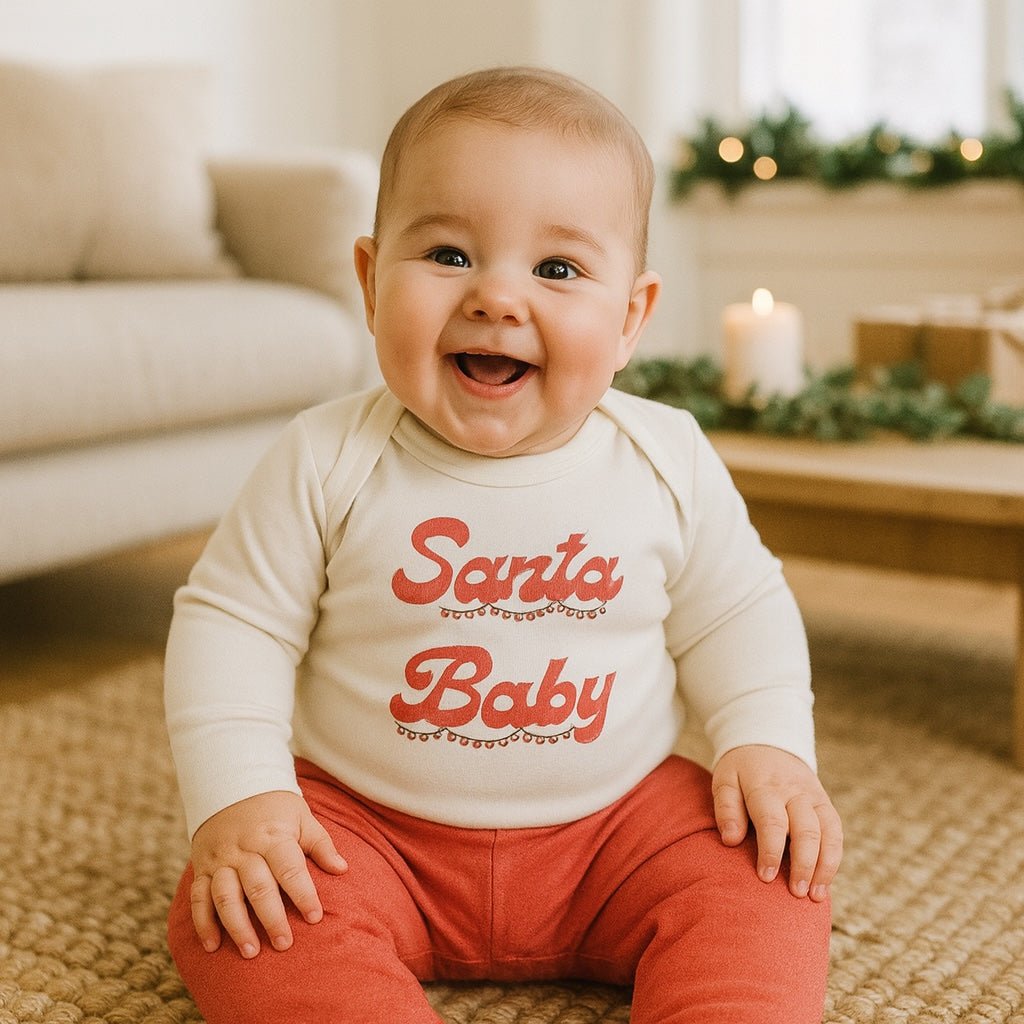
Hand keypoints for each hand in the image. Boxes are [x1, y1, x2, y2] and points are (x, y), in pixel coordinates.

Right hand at [189, 790, 347, 957]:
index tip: (315, 917)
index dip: (303, 894)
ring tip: (251, 952)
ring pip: (226, 896)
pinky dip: (203, 923)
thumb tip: (342, 869)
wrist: (232, 786)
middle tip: (284, 944)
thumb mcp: (302, 817)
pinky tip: (212, 946)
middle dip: (271, 918)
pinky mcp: (203, 869)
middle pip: (258, 887)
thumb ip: (320, 844)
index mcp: (273, 837)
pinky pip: (199, 898)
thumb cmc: (275, 808)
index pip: (290, 869)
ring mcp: (221, 860)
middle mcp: (245, 850)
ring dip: (237, 926)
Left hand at [711, 745, 841, 901]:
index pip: (772, 821)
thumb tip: (730, 840)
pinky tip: (824, 882)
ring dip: (825, 866)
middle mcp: (794, 792)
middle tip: (795, 893)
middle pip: (807, 829)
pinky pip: (836, 831)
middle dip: (804, 864)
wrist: (768, 742)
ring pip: (829, 832)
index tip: (766, 877)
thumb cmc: (741, 770)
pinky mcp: (825, 803)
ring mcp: (813, 797)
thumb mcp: (725, 780)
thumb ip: (726, 808)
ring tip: (816, 896)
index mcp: (765, 786)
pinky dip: (834, 858)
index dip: (771, 851)